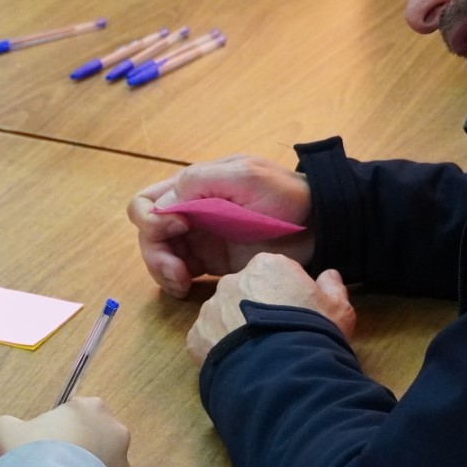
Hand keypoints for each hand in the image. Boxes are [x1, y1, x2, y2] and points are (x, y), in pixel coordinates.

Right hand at [0, 397, 131, 466]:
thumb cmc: (32, 452)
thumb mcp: (4, 430)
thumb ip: (7, 424)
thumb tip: (10, 431)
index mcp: (89, 406)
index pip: (73, 413)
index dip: (57, 428)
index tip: (44, 444)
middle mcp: (114, 426)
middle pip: (92, 434)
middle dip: (78, 445)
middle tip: (53, 463)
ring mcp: (123, 456)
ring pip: (102, 458)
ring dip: (87, 466)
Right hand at [128, 155, 314, 298]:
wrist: (319, 225)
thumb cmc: (285, 195)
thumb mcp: (245, 176)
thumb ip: (200, 182)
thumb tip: (164, 206)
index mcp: (194, 186)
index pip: (146, 201)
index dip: (153, 218)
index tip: (181, 227)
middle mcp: (190, 211)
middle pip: (148, 232)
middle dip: (154, 252)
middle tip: (177, 272)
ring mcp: (199, 238)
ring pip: (159, 254)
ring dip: (161, 271)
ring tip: (182, 285)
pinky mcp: (210, 262)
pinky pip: (177, 272)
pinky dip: (174, 282)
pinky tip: (187, 289)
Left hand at [187, 253, 352, 363]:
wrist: (283, 374)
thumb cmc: (314, 334)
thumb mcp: (338, 311)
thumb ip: (332, 288)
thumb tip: (329, 275)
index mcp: (266, 266)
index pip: (273, 273)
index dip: (285, 294)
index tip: (294, 314)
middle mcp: (232, 280)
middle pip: (244, 291)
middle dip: (255, 309)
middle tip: (273, 336)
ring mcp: (210, 308)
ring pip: (223, 315)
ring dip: (234, 329)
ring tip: (255, 354)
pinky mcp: (196, 337)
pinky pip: (208, 340)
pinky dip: (219, 350)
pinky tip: (238, 365)